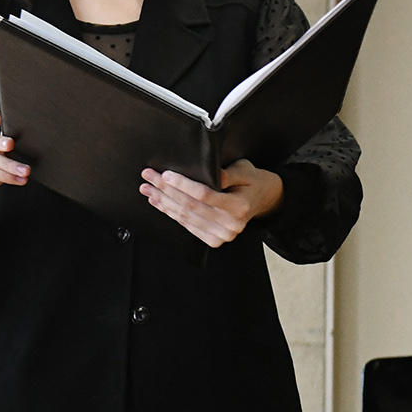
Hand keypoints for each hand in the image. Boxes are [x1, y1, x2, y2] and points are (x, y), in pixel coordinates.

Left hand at [139, 159, 282, 247]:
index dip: (183, 185)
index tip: (165, 174)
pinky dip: (170, 213)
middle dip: (166, 190)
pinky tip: (159, 203)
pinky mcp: (214, 240)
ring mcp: (222, 235)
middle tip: (149, 177)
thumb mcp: (245, 170)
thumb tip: (213, 175)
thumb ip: (230, 173)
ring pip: (185, 217)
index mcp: (239, 206)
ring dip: (163, 202)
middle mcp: (231, 224)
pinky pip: (187, 226)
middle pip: (190, 206)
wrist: (262, 200)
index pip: (204, 195)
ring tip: (148, 189)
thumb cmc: (252, 182)